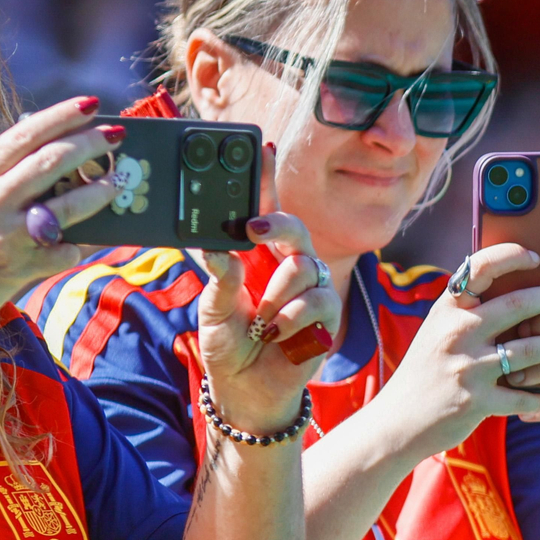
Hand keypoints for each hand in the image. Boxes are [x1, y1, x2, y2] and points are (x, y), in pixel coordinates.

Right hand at [0, 96, 120, 331]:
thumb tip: (44, 157)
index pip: (23, 135)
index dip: (59, 116)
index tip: (88, 104)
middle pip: (51, 161)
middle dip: (90, 144)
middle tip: (117, 135)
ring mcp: (8, 236)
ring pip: (68, 205)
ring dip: (100, 191)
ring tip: (119, 181)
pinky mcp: (21, 268)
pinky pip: (64, 251)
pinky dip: (79, 244)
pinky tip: (86, 240)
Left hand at [199, 143, 339, 434]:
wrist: (247, 391)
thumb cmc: (229, 345)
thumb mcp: (212, 310)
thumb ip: (217, 278)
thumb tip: (216, 249)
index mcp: (258, 257)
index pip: (264, 209)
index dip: (266, 178)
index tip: (261, 147)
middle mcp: (288, 265)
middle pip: (295, 227)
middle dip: (277, 223)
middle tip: (253, 229)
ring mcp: (311, 289)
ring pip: (304, 266)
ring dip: (275, 296)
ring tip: (261, 321)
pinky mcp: (326, 315)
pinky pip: (316, 302)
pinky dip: (291, 319)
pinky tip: (276, 334)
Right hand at [366, 243, 539, 460]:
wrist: (398, 420)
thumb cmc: (426, 371)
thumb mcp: (438, 331)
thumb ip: (468, 310)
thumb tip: (514, 289)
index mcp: (447, 309)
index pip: (481, 266)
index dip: (512, 255)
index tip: (536, 256)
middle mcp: (457, 332)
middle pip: (519, 305)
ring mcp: (467, 367)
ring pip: (530, 350)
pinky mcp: (476, 401)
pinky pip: (523, 395)